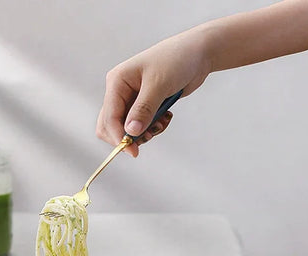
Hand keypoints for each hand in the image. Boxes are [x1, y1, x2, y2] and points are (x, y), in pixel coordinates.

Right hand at [96, 27, 212, 156]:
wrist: (198, 53)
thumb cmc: (177, 59)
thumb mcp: (159, 84)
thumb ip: (144, 110)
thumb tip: (131, 132)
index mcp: (117, 81)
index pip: (109, 117)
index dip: (119, 137)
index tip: (133, 151)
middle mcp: (121, 91)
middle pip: (111, 125)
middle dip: (128, 136)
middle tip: (149, 136)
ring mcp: (133, 99)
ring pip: (127, 128)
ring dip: (143, 133)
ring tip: (161, 124)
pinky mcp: (145, 105)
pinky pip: (141, 126)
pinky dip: (152, 128)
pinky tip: (165, 119)